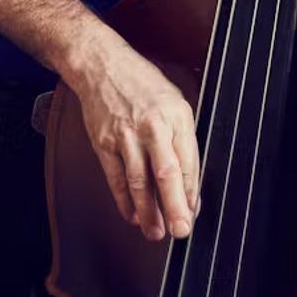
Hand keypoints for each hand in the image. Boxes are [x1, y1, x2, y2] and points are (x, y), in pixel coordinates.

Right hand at [67, 31, 200, 241]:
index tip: (193, 212)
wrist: (102, 65)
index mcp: (176, 115)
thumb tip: (188, 182)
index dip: (191, 191)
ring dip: (148, 211)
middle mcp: (152, 125)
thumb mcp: (175, 101)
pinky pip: (115, 177)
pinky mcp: (104, 142)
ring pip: (139, 181)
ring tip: (155, 232)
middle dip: (174, 207)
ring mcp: (126, 135)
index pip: (188, 161)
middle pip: (166, 173)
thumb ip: (182, 139)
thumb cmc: (142, 83)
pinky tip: (132, 214)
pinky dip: (124, 199)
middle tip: (180, 230)